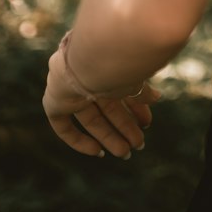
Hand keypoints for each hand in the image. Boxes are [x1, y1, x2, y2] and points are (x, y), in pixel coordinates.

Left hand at [42, 46, 161, 158]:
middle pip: (107, 108)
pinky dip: (78, 141)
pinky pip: (63, 126)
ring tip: (127, 153)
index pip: (122, 92)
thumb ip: (142, 91)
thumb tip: (156, 98)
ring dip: (110, 137)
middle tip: (140, 144)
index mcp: (107, 67)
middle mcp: (88, 77)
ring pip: (91, 119)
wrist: (91, 59)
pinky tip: (98, 152)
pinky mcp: (54, 102)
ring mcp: (71, 89)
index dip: (135, 108)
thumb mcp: (135, 81)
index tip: (146, 122)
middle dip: (125, 126)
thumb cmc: (118, 66)